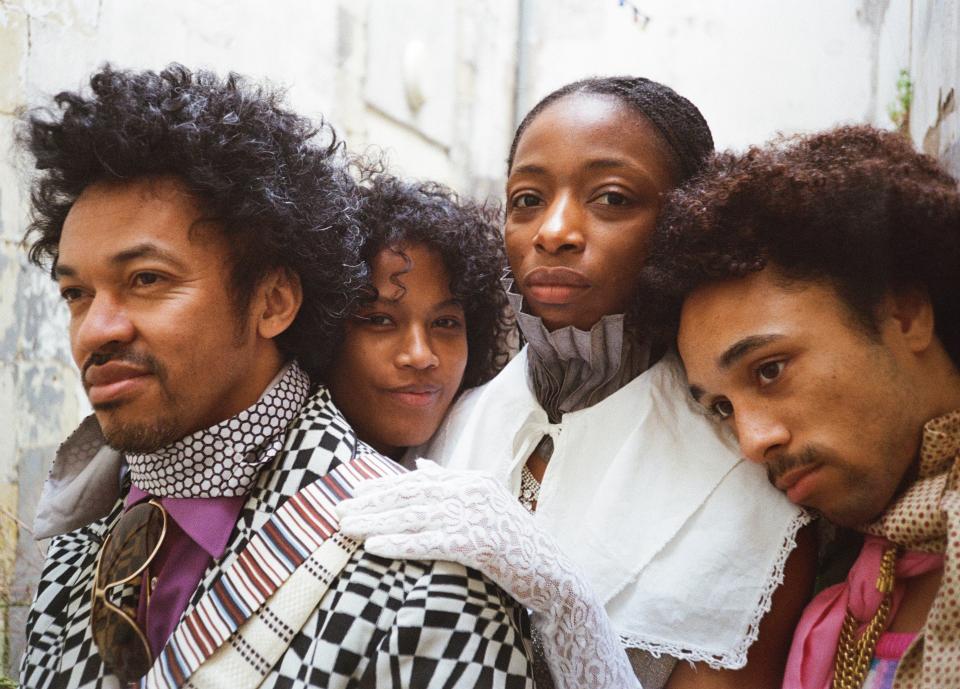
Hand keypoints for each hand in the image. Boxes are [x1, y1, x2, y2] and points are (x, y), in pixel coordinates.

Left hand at [336, 459, 641, 688]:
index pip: (417, 481)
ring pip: (414, 517)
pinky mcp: (478, 543)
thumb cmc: (512, 541)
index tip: (352, 491)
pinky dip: (399, 543)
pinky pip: (429, 542)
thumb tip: (422, 470)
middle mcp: (471, 491)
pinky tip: (374, 546)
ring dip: (375, 522)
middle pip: (410, 495)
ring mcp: (475, 516)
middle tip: (337, 510)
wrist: (550, 572)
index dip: (382, 486)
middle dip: (370, 503)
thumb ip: (452, 485)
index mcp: (471, 480)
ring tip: (345, 528)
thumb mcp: (483, 505)